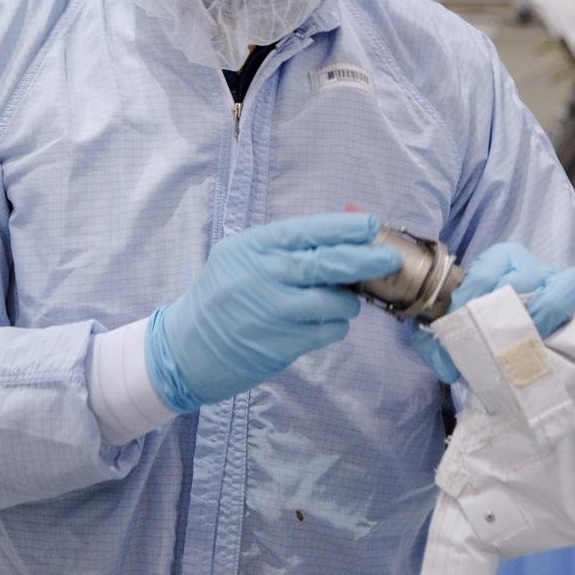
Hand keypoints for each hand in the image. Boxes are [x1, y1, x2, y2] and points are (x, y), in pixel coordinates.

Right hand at [145, 213, 401, 411]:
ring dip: (348, 301)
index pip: (306, 231)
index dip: (343, 228)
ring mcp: (270, 312)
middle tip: (390, 258)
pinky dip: (335, 326)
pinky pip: (326, 331)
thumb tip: (343, 235)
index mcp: (251, 247)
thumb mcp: (242, 259)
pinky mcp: (279, 345)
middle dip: (365, 259)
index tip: (372, 225)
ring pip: (332, 301)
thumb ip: (286, 248)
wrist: (185, 349)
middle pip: (326, 263)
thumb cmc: (221, 297)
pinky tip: (326, 323)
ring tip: (342, 301)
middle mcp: (260, 275)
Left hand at [410, 241, 574, 383]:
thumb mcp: (454, 334)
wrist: (514, 346)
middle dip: (516, 303)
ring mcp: (567, 289)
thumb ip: (438, 344)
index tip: (461, 314)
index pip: (492, 264)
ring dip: (553, 309)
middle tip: (507, 334)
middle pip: (533, 272)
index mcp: (502, 264)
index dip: (476, 288)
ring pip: (573, 280)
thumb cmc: (484, 334)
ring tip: (538, 339)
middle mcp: (537, 271)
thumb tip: (447, 362)